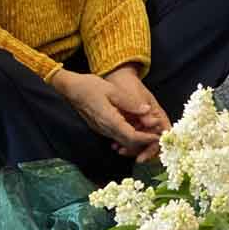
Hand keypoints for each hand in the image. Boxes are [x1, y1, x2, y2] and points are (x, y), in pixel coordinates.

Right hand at [49, 67, 163, 158]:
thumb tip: (147, 110)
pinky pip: (117, 136)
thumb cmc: (89, 86)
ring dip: (137, 139)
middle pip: (128, 143)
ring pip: (122, 141)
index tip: (157, 136)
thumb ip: (130, 102)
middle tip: (158, 135)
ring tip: (150, 131)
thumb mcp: (112, 90)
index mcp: (109, 120)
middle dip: (144, 141)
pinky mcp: (100, 128)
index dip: (146, 138)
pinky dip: (129, 135)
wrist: (70, 89)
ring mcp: (101, 130)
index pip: (131, 137)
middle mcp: (105, 129)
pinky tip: (137, 127)